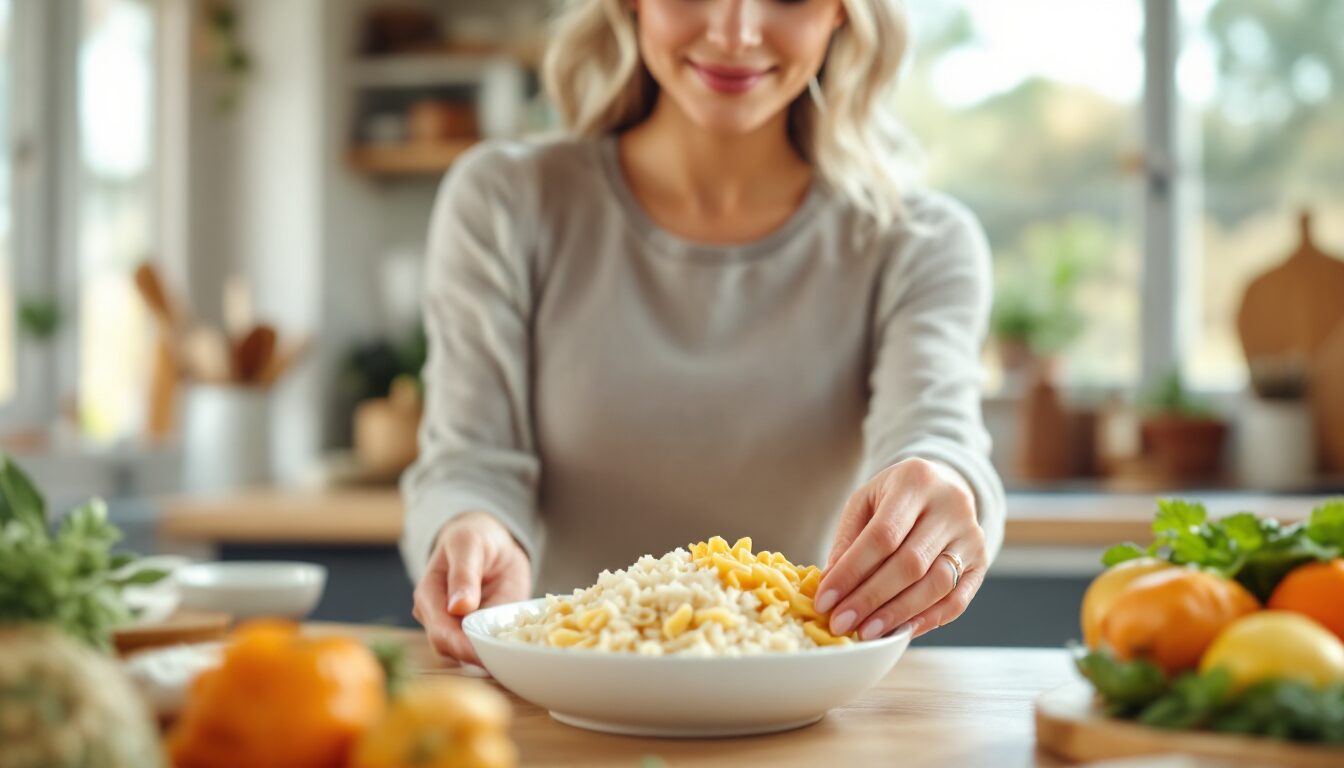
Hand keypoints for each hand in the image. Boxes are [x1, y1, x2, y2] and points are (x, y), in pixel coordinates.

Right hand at [412, 510, 531, 664]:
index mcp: (429, 597)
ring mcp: (460, 628)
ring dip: (490, 657)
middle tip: (507, 659)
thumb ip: (463, 573)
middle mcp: (439, 618)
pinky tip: (518, 651)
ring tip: (515, 658)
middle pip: (452, 649)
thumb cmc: (474, 538)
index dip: (460, 645)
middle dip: (477, 656)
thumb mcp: (468, 545)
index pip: (439, 631)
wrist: (492, 542)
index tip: (483, 652)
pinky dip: (501, 651)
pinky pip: (488, 648)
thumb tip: (458, 607)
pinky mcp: (480, 632)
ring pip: (470, 654)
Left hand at [815, 458, 986, 639]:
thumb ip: (848, 538)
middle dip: (871, 599)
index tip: (825, 600)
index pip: (882, 535)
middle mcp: (951, 506)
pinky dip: (928, 619)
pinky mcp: (982, 561)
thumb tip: (832, 582)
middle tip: (841, 623)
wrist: (943, 484)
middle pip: (910, 563)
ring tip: (866, 632)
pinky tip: (900, 631)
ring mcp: (971, 535)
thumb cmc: (895, 496)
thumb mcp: (865, 500)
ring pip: (936, 585)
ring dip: (898, 614)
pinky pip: (958, 600)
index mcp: (915, 481)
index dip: (852, 571)